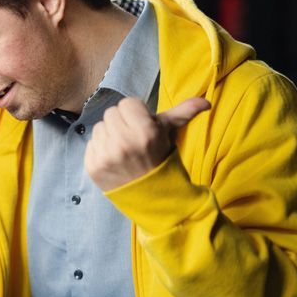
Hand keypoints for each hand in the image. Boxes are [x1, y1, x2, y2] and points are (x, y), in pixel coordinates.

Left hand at [85, 96, 210, 190]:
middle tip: (132, 138)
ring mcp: (106, 155)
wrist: (151, 195)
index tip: (142, 127)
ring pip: (99, 127)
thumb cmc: (159, 158)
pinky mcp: (93, 166)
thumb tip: (206, 101)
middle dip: (122, 123)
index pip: (127, 103)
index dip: (135, 113)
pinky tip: (113, 159)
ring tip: (123, 149)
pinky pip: (90, 144)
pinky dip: (100, 149)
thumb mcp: (170, 134)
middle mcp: (123, 142)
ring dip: (109, 135)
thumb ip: (184, 113)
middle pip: (111, 113)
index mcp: (144, 131)